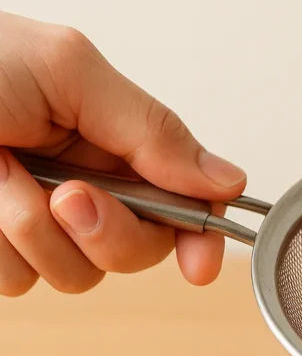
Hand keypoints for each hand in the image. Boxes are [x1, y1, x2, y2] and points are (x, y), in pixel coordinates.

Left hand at [0, 12, 246, 295]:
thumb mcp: (69, 73)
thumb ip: (153, 131)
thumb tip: (227, 180)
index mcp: (115, 143)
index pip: (183, 202)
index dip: (200, 237)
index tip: (199, 266)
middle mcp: (86, 188)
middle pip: (139, 250)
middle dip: (105, 230)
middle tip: (65, 194)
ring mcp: (39, 225)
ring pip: (77, 274)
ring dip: (33, 232)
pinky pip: (18, 282)